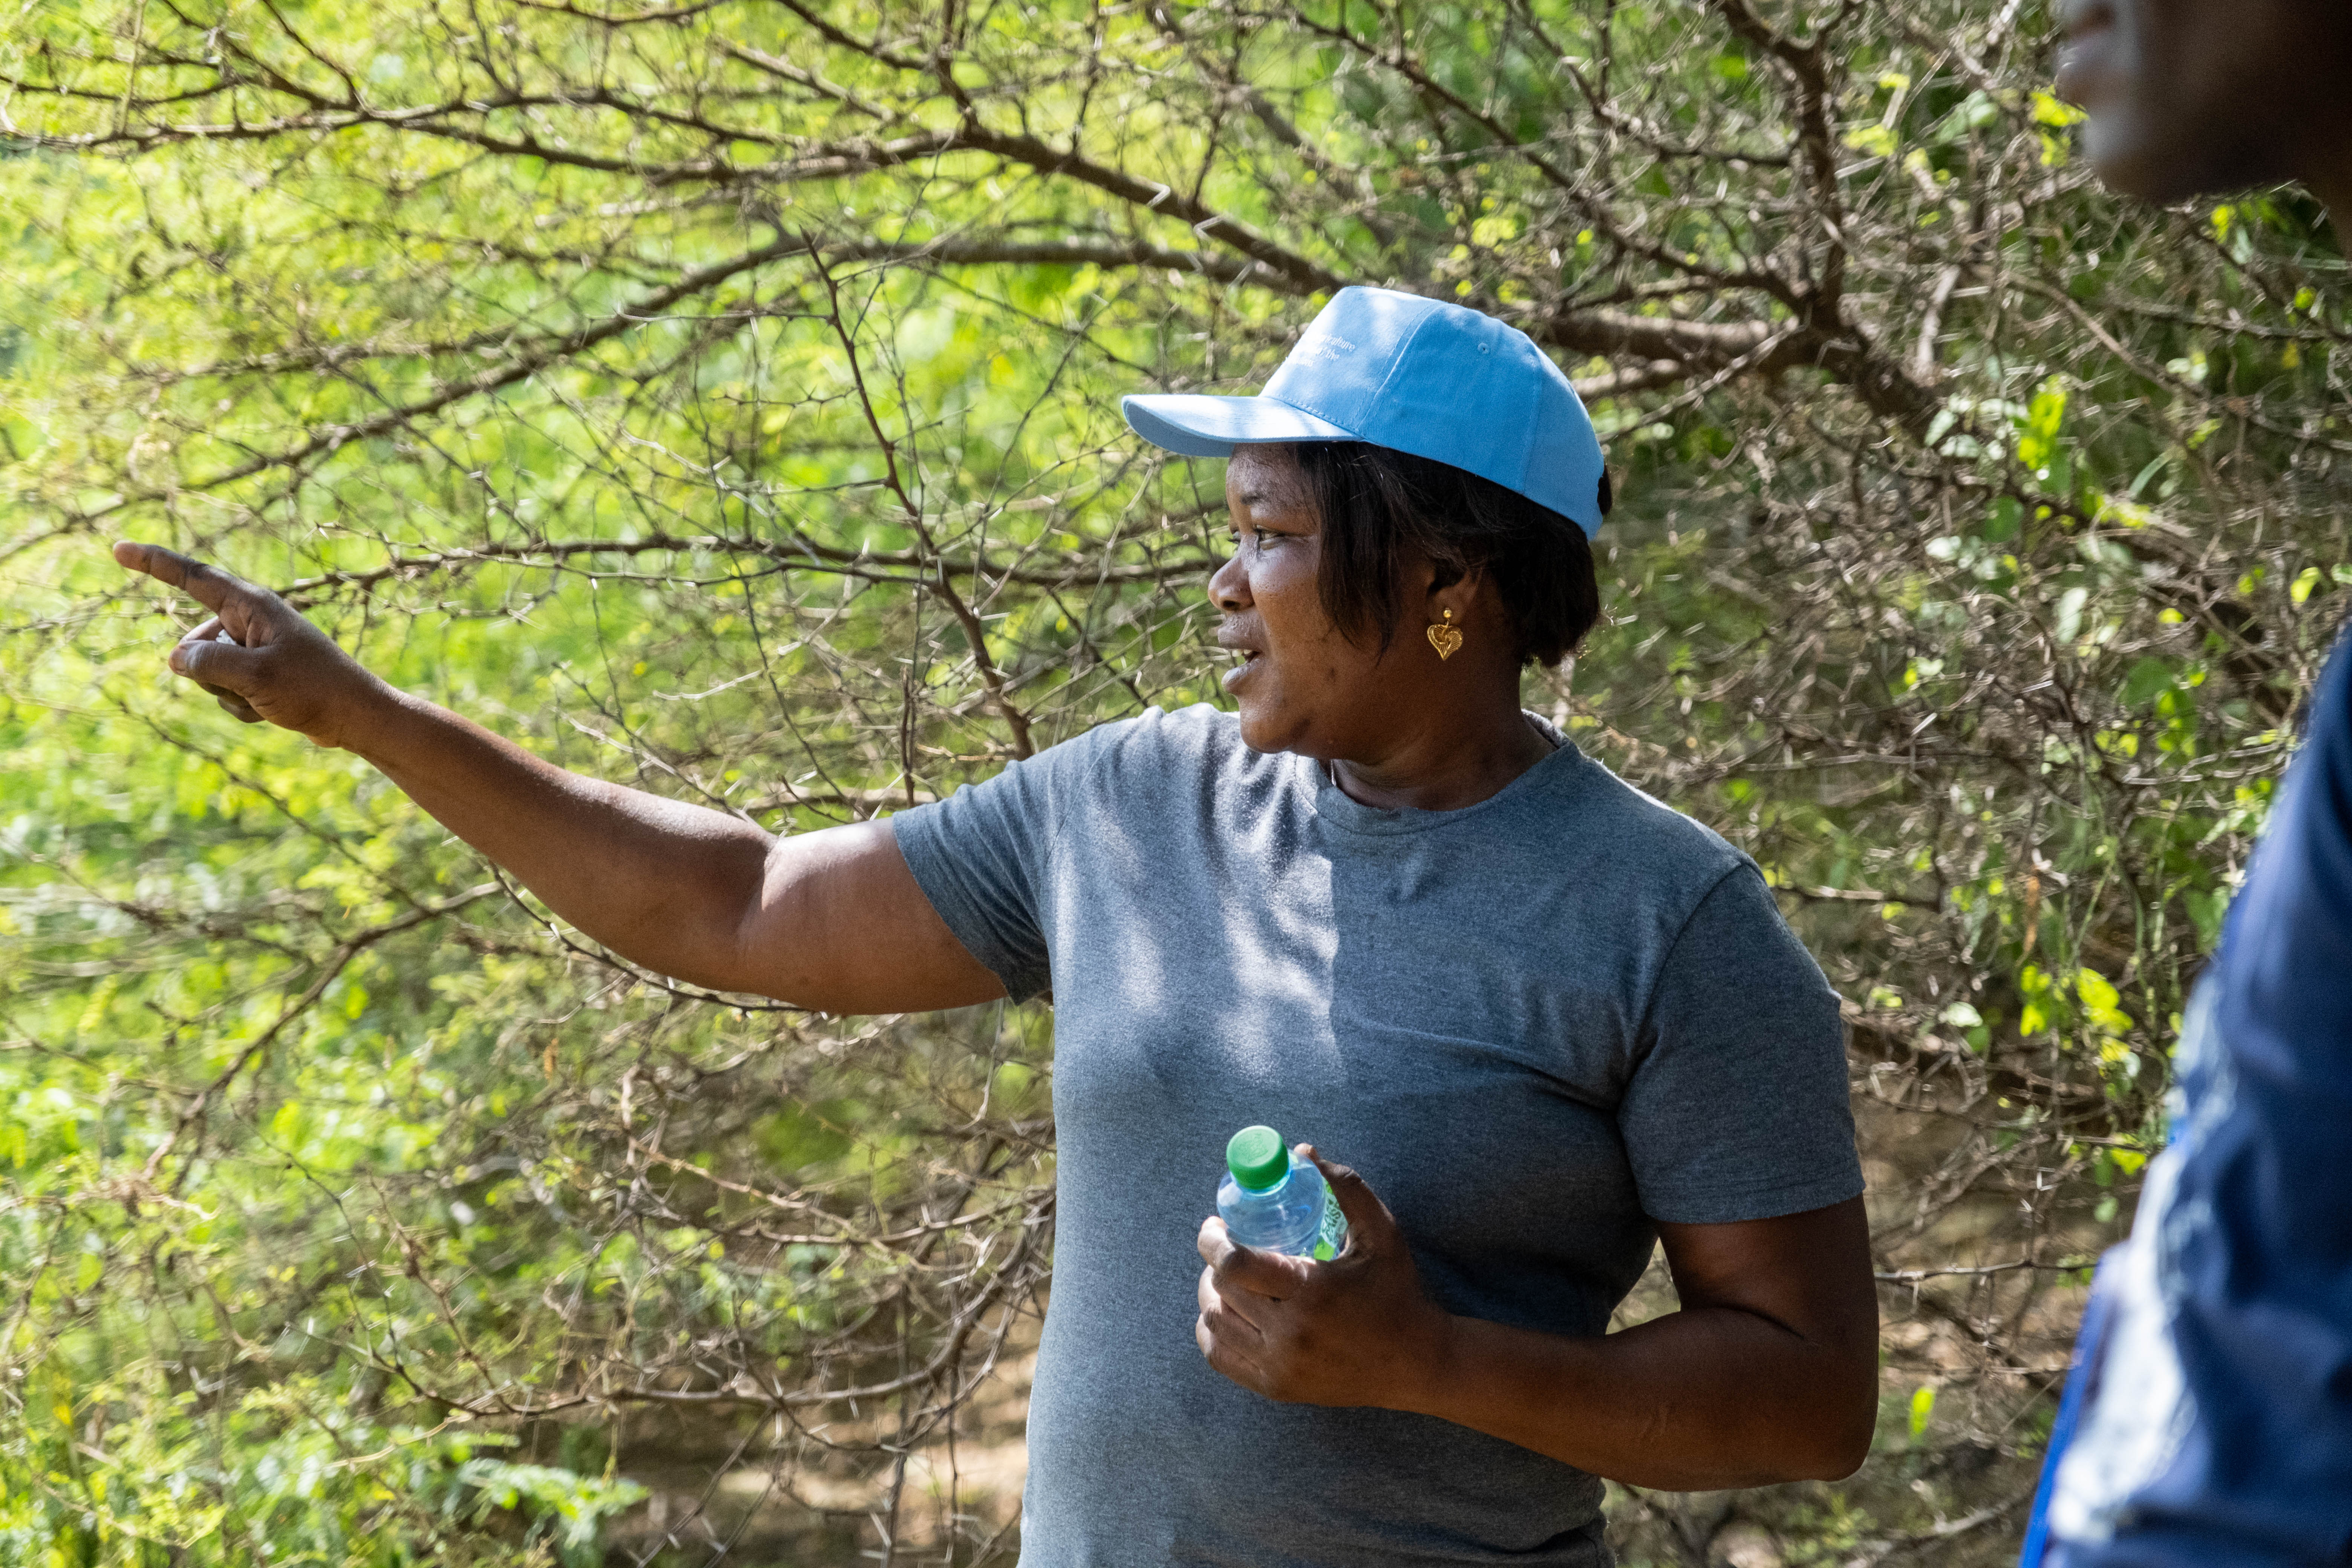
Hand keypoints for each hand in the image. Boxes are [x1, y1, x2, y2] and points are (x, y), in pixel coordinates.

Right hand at [114, 540, 392, 749]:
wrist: (356, 717)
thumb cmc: (314, 689)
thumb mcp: (255, 674)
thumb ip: (208, 662)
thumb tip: (175, 658)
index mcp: (252, 606)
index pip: (193, 578)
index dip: (154, 564)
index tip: (120, 550)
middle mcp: (250, 622)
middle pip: (194, 643)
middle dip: (207, 671)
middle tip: (251, 683)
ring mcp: (254, 649)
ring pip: (208, 672)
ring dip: (229, 693)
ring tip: (270, 697)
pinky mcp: (259, 674)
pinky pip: (228, 691)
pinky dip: (244, 705)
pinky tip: (274, 710)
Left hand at [1194, 1145, 1453, 1408]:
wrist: (1418, 1364)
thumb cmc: (1398, 1290)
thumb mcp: (1380, 1232)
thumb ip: (1344, 1187)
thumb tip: (1302, 1152)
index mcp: (1312, 1293)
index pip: (1234, 1265)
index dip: (1213, 1240)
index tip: (1216, 1224)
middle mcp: (1290, 1336)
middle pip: (1221, 1290)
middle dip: (1215, 1261)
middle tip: (1227, 1244)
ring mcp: (1280, 1368)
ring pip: (1213, 1323)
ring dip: (1213, 1293)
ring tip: (1230, 1277)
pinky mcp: (1276, 1389)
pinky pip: (1219, 1357)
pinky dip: (1214, 1330)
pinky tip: (1229, 1312)